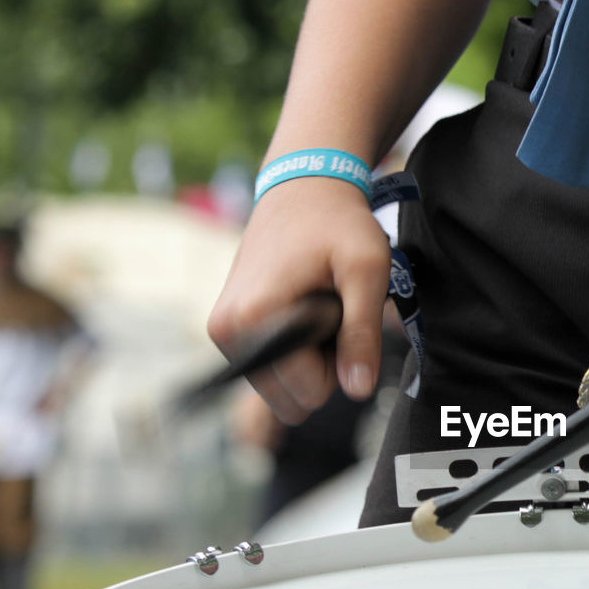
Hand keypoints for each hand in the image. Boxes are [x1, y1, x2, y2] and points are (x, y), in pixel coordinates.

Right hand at [208, 177, 390, 422]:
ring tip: (317, 307)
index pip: (310, 391)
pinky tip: (303, 309)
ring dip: (311, 359)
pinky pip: (273, 374)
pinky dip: (296, 352)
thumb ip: (363, 333)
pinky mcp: (226, 332)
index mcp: (253, 320)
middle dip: (324, 364)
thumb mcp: (366, 270)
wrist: (302, 188)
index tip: (341, 311)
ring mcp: (222, 334)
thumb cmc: (338, 224)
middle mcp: (226, 333)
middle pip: (295, 399)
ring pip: (284, 392)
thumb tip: (357, 391)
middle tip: (330, 309)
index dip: (341, 358)